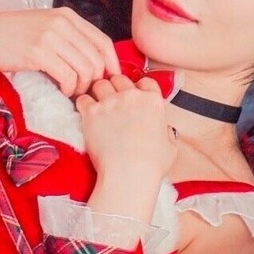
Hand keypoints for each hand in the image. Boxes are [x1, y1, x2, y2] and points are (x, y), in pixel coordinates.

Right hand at [0, 8, 119, 96]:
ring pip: (86, 69)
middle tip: (84, 92)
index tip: (109, 80)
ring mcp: (50, 36)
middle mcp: (62, 23)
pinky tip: (61, 91)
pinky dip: (70, 89)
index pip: (104, 41)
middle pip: (97, 59)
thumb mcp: (42, 27)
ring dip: (82, 87)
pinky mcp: (38, 52)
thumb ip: (66, 38)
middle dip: (95, 81)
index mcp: (67, 16)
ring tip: (71, 92)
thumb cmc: (7, 35)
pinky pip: (68, 76)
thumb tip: (90, 63)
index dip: (112, 64)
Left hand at [76, 75, 175, 194]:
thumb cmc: (151, 165)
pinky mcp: (92, 112)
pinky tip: (86, 115)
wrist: (129, 174)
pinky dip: (83, 105)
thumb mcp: (170, 147)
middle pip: (119, 79)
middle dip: (115, 88)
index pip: (145, 81)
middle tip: (112, 103)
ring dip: (98, 93)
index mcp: (153, 101)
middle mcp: (132, 96)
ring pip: (100, 84)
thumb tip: (164, 130)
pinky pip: (82, 99)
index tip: (133, 98)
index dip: (137, 89)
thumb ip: (166, 133)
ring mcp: (110, 102)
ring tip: (98, 108)